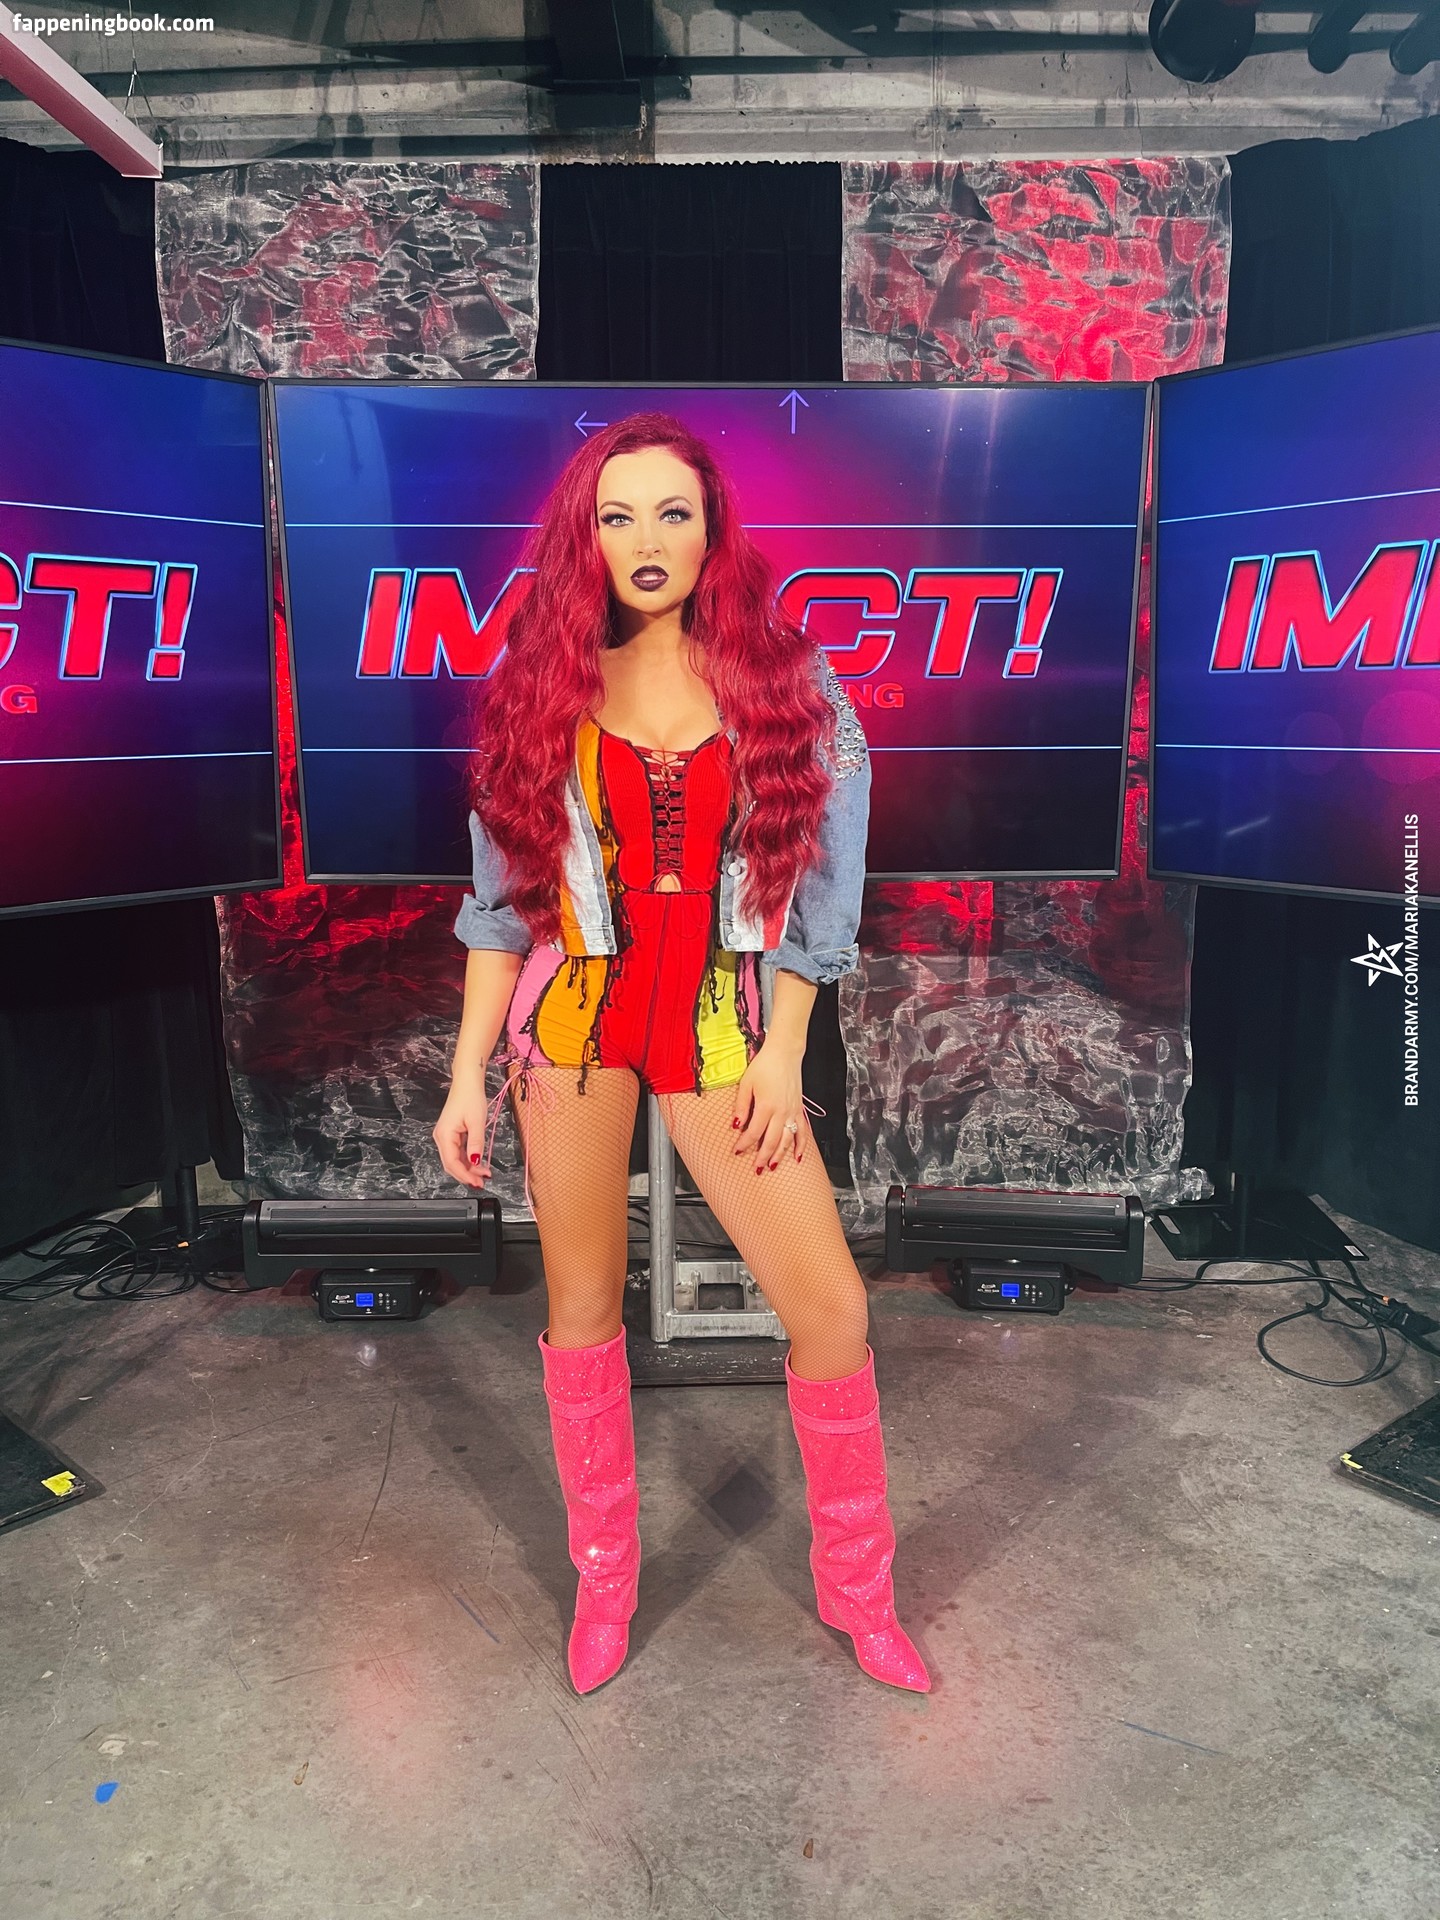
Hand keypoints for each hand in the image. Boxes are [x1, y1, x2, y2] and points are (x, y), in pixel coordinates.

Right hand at [432, 1071, 491, 1188]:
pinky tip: (478, 1164)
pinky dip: (467, 1160)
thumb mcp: (477, 1122)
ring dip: (468, 1169)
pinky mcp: (451, 1135)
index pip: (452, 1163)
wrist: (467, 1083)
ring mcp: (445, 1136)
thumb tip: (475, 1162)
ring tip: (483, 1174)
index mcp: (445, 1135)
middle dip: (466, 1175)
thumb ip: (475, 1143)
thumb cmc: (470, 1098)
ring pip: (455, 1160)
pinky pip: (457, 1152)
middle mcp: (441, 1137)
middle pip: (451, 1164)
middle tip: (482, 1182)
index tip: (477, 1182)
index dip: (465, 1175)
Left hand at [731, 1040, 807, 1173]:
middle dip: (762, 1157)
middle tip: (756, 1169)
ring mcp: (793, 1112)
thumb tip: (735, 1125)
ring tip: (772, 1167)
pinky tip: (797, 1156)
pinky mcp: (800, 1110)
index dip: (744, 1144)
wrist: (785, 1054)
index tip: (736, 1151)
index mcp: (766, 1106)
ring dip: (780, 1155)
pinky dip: (801, 1145)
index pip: (753, 1132)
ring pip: (787, 1140)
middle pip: (772, 1141)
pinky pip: (803, 1132)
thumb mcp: (746, 1083)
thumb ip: (741, 1106)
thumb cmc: (764, 1066)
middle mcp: (782, 1112)